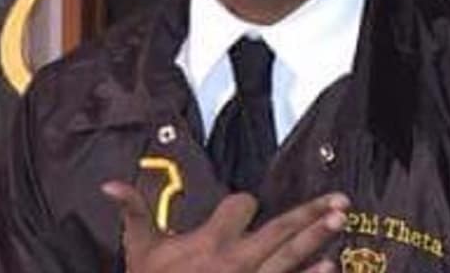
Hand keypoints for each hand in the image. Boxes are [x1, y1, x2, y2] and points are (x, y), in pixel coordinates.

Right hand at [102, 181, 348, 272]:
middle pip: (281, 228)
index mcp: (211, 241)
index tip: (244, 207)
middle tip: (340, 200)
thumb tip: (109, 185)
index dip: (243, 204)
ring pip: (292, 255)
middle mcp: (238, 259)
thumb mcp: (140, 251)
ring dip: (318, 237)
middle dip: (310, 213)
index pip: (241, 206)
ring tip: (340, 220)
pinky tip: (331, 265)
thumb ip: (132, 212)